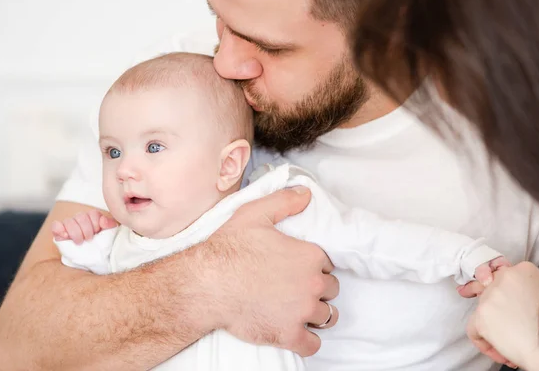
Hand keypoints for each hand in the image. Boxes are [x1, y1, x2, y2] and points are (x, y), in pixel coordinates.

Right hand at [51, 209, 117, 244]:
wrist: (92, 258)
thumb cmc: (100, 245)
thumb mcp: (109, 234)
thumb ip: (109, 225)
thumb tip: (103, 220)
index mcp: (93, 217)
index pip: (93, 213)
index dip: (95, 223)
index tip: (97, 232)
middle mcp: (80, 219)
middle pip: (81, 216)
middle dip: (86, 230)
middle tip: (89, 239)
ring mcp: (69, 225)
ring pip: (69, 221)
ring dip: (75, 233)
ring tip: (80, 242)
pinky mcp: (59, 232)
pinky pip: (56, 225)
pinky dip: (59, 229)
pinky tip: (66, 236)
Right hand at [204, 186, 339, 356]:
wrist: (208, 285)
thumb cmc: (229, 249)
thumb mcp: (255, 214)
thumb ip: (285, 202)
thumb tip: (306, 193)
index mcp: (309, 256)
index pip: (327, 263)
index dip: (315, 265)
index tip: (301, 267)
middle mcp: (312, 284)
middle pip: (331, 289)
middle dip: (318, 288)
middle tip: (298, 288)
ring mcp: (301, 312)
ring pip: (328, 316)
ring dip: (318, 314)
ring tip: (302, 311)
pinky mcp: (288, 335)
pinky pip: (312, 345)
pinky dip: (308, 341)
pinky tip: (298, 334)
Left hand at [466, 262, 538, 369]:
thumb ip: (523, 289)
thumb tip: (510, 296)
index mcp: (523, 270)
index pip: (502, 272)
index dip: (497, 283)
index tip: (491, 287)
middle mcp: (504, 277)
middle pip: (485, 284)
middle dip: (476, 289)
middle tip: (465, 291)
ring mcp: (491, 296)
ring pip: (479, 308)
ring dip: (489, 324)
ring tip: (505, 340)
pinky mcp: (481, 315)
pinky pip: (472, 329)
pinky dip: (482, 341)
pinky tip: (497, 350)